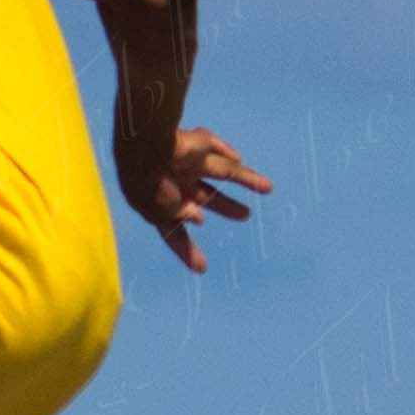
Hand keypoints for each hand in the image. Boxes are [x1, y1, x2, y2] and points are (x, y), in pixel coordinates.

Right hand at [128, 124, 271, 273]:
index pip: (173, 231)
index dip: (186, 250)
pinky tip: (239, 158)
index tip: (202, 268)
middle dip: (226, 207)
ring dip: (245, 179)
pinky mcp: (196, 145)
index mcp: (155, 204)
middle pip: (205, 197)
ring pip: (222, 172)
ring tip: (268, 188)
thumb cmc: (149, 186)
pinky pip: (216, 148)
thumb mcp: (160, 212)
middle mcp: (173, 183)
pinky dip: (226, 151)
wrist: (146, 148)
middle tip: (246, 216)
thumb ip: (178, 216)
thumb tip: (199, 218)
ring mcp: (186, 164)